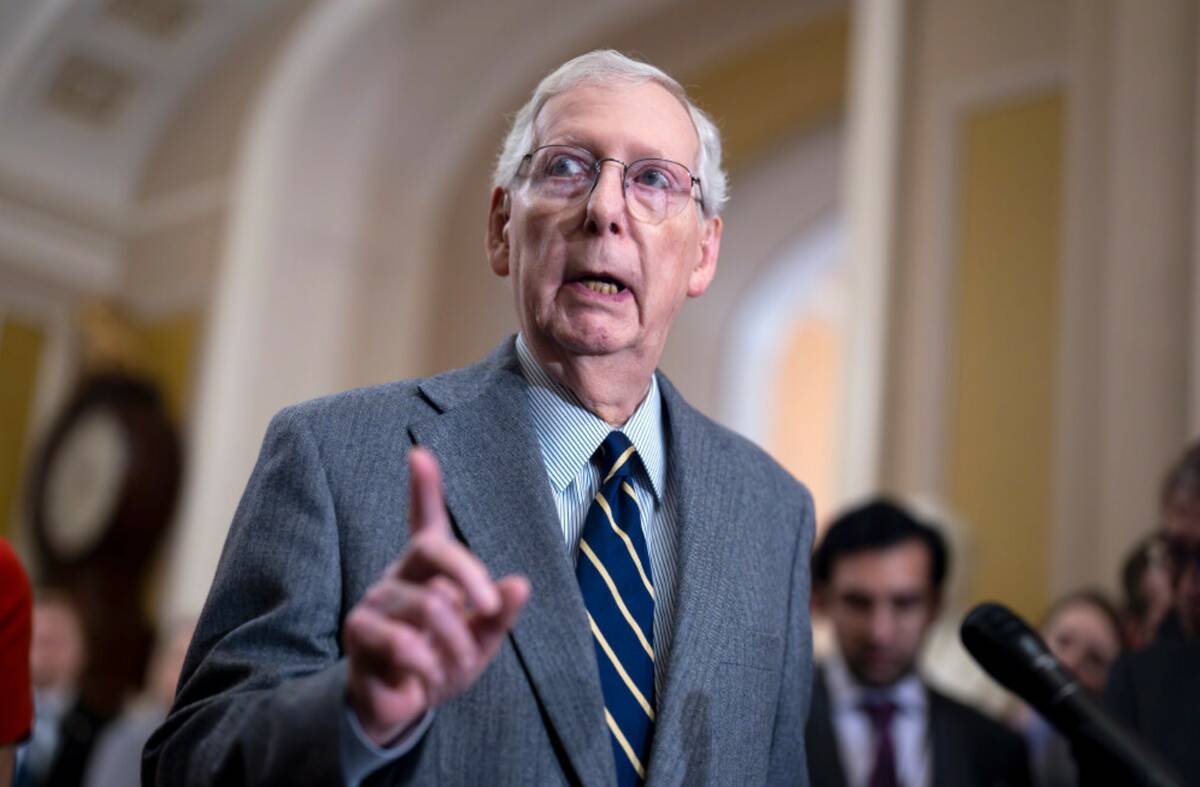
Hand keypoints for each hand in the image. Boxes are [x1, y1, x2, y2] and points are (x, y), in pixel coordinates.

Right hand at [343, 447, 530, 745]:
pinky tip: (424, 678)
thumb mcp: (481, 641)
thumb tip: (520, 584)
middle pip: (434, 549)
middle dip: (472, 578)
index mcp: (429, 569)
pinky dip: (427, 667)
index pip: (425, 520)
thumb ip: (500, 614)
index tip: (420, 453)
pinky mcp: (359, 631)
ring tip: (453, 665)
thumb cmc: (441, 663)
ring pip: (428, 605)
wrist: (402, 708)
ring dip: (454, 643)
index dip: (424, 487)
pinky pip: (403, 643)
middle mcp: (399, 574)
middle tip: (492, 611)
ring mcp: (375, 600)